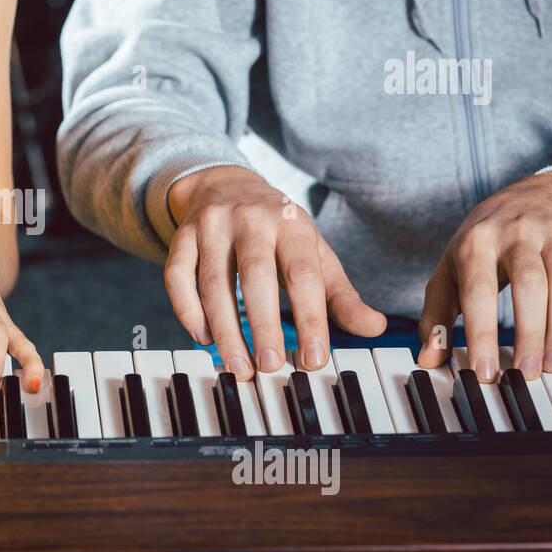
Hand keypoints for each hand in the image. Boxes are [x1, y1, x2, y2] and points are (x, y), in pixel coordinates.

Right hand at [165, 165, 385, 378]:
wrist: (225, 184)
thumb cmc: (278, 230)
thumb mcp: (314, 253)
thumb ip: (341, 294)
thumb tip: (374, 327)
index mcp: (292, 224)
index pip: (303, 275)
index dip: (310, 320)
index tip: (314, 360)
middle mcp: (251, 220)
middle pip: (255, 277)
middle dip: (263, 326)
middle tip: (270, 367)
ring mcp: (212, 226)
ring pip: (213, 283)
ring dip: (225, 329)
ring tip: (238, 365)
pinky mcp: (182, 236)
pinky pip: (177, 277)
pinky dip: (188, 311)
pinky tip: (203, 338)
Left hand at [418, 171, 551, 381]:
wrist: (530, 196)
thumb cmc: (482, 244)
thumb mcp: (450, 271)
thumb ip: (437, 316)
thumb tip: (428, 358)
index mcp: (476, 242)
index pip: (478, 290)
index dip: (481, 332)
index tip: (484, 371)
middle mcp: (518, 234)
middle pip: (529, 284)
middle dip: (529, 333)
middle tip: (525, 374)